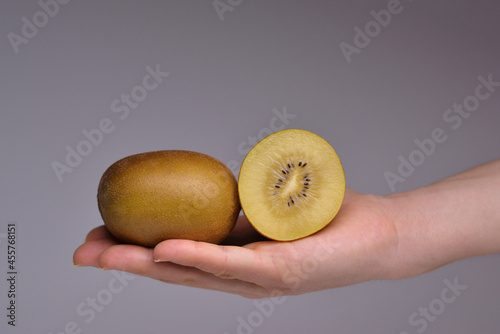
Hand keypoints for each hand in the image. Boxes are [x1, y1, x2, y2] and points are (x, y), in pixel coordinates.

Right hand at [73, 188, 398, 297]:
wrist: (379, 234)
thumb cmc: (327, 219)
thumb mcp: (269, 210)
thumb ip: (239, 209)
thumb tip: (213, 192)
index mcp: (235, 261)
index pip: (175, 258)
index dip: (133, 250)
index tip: (98, 237)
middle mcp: (240, 278)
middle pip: (172, 271)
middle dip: (123, 261)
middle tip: (81, 251)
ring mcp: (258, 279)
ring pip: (191, 273)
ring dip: (144, 263)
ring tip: (105, 253)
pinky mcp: (280, 272)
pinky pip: (231, 265)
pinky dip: (195, 258)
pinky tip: (163, 252)